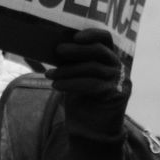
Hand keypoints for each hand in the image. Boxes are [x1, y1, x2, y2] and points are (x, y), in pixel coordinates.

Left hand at [50, 27, 129, 141]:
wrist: (91, 125)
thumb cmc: (79, 94)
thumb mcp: (72, 73)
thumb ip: (67, 60)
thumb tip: (40, 47)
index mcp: (108, 56)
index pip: (106, 37)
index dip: (92, 33)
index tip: (74, 36)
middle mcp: (118, 66)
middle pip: (99, 51)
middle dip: (77, 50)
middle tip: (58, 51)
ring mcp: (119, 80)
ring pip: (92, 68)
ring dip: (68, 70)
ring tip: (50, 74)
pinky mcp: (117, 94)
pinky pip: (92, 84)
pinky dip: (71, 83)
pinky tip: (56, 85)